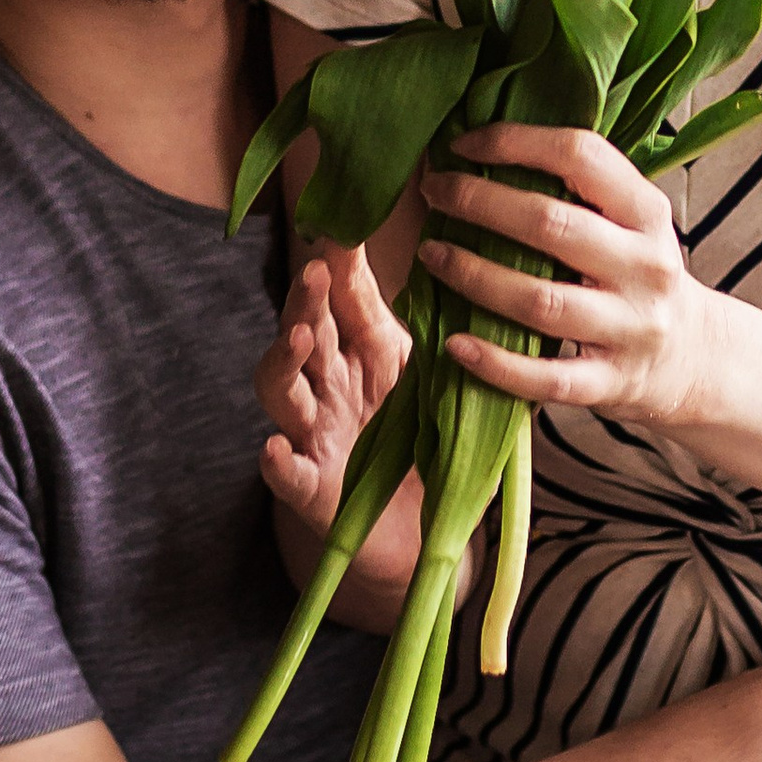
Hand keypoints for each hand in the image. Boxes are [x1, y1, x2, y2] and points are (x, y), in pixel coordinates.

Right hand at [257, 244, 423, 624]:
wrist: (424, 538)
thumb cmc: (431, 449)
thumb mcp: (448, 386)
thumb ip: (458, 341)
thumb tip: (487, 282)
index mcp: (370, 355)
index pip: (349, 301)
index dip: (342, 264)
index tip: (342, 223)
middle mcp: (333, 387)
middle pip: (307, 334)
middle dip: (307, 300)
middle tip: (318, 270)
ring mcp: (316, 436)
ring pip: (283, 392)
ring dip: (283, 361)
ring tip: (298, 338)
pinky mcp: (312, 491)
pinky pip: (287, 474)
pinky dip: (278, 462)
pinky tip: (274, 449)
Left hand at [420, 126, 714, 424]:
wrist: (694, 357)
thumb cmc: (638, 274)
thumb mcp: (633, 221)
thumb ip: (581, 188)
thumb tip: (483, 148)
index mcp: (647, 212)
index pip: (581, 156)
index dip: (514, 142)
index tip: (463, 145)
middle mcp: (644, 267)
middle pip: (550, 225)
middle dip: (478, 202)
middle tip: (434, 193)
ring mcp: (630, 328)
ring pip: (539, 301)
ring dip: (473, 275)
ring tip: (431, 255)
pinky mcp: (610, 382)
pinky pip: (546, 377)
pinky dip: (495, 363)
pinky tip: (454, 344)